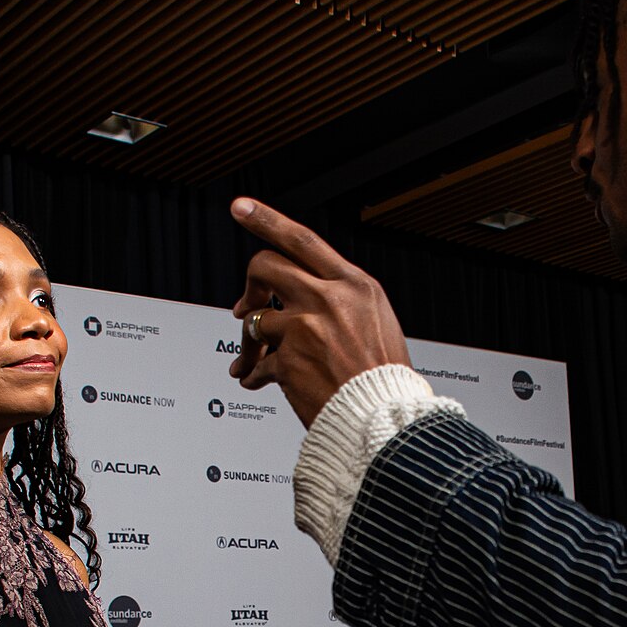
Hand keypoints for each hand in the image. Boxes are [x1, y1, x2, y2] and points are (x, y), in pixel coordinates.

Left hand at [227, 198, 410, 426]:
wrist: (385, 419)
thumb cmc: (382, 377)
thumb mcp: (375, 320)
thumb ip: (338, 299)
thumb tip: (298, 292)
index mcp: (354, 285)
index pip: (303, 240)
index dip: (267, 220)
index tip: (241, 207)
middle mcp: (329, 300)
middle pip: (267, 267)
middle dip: (250, 285)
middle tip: (245, 306)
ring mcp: (307, 329)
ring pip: (255, 320)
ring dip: (250, 343)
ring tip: (254, 359)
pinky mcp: (289, 361)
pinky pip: (258, 363)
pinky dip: (256, 375)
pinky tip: (263, 381)